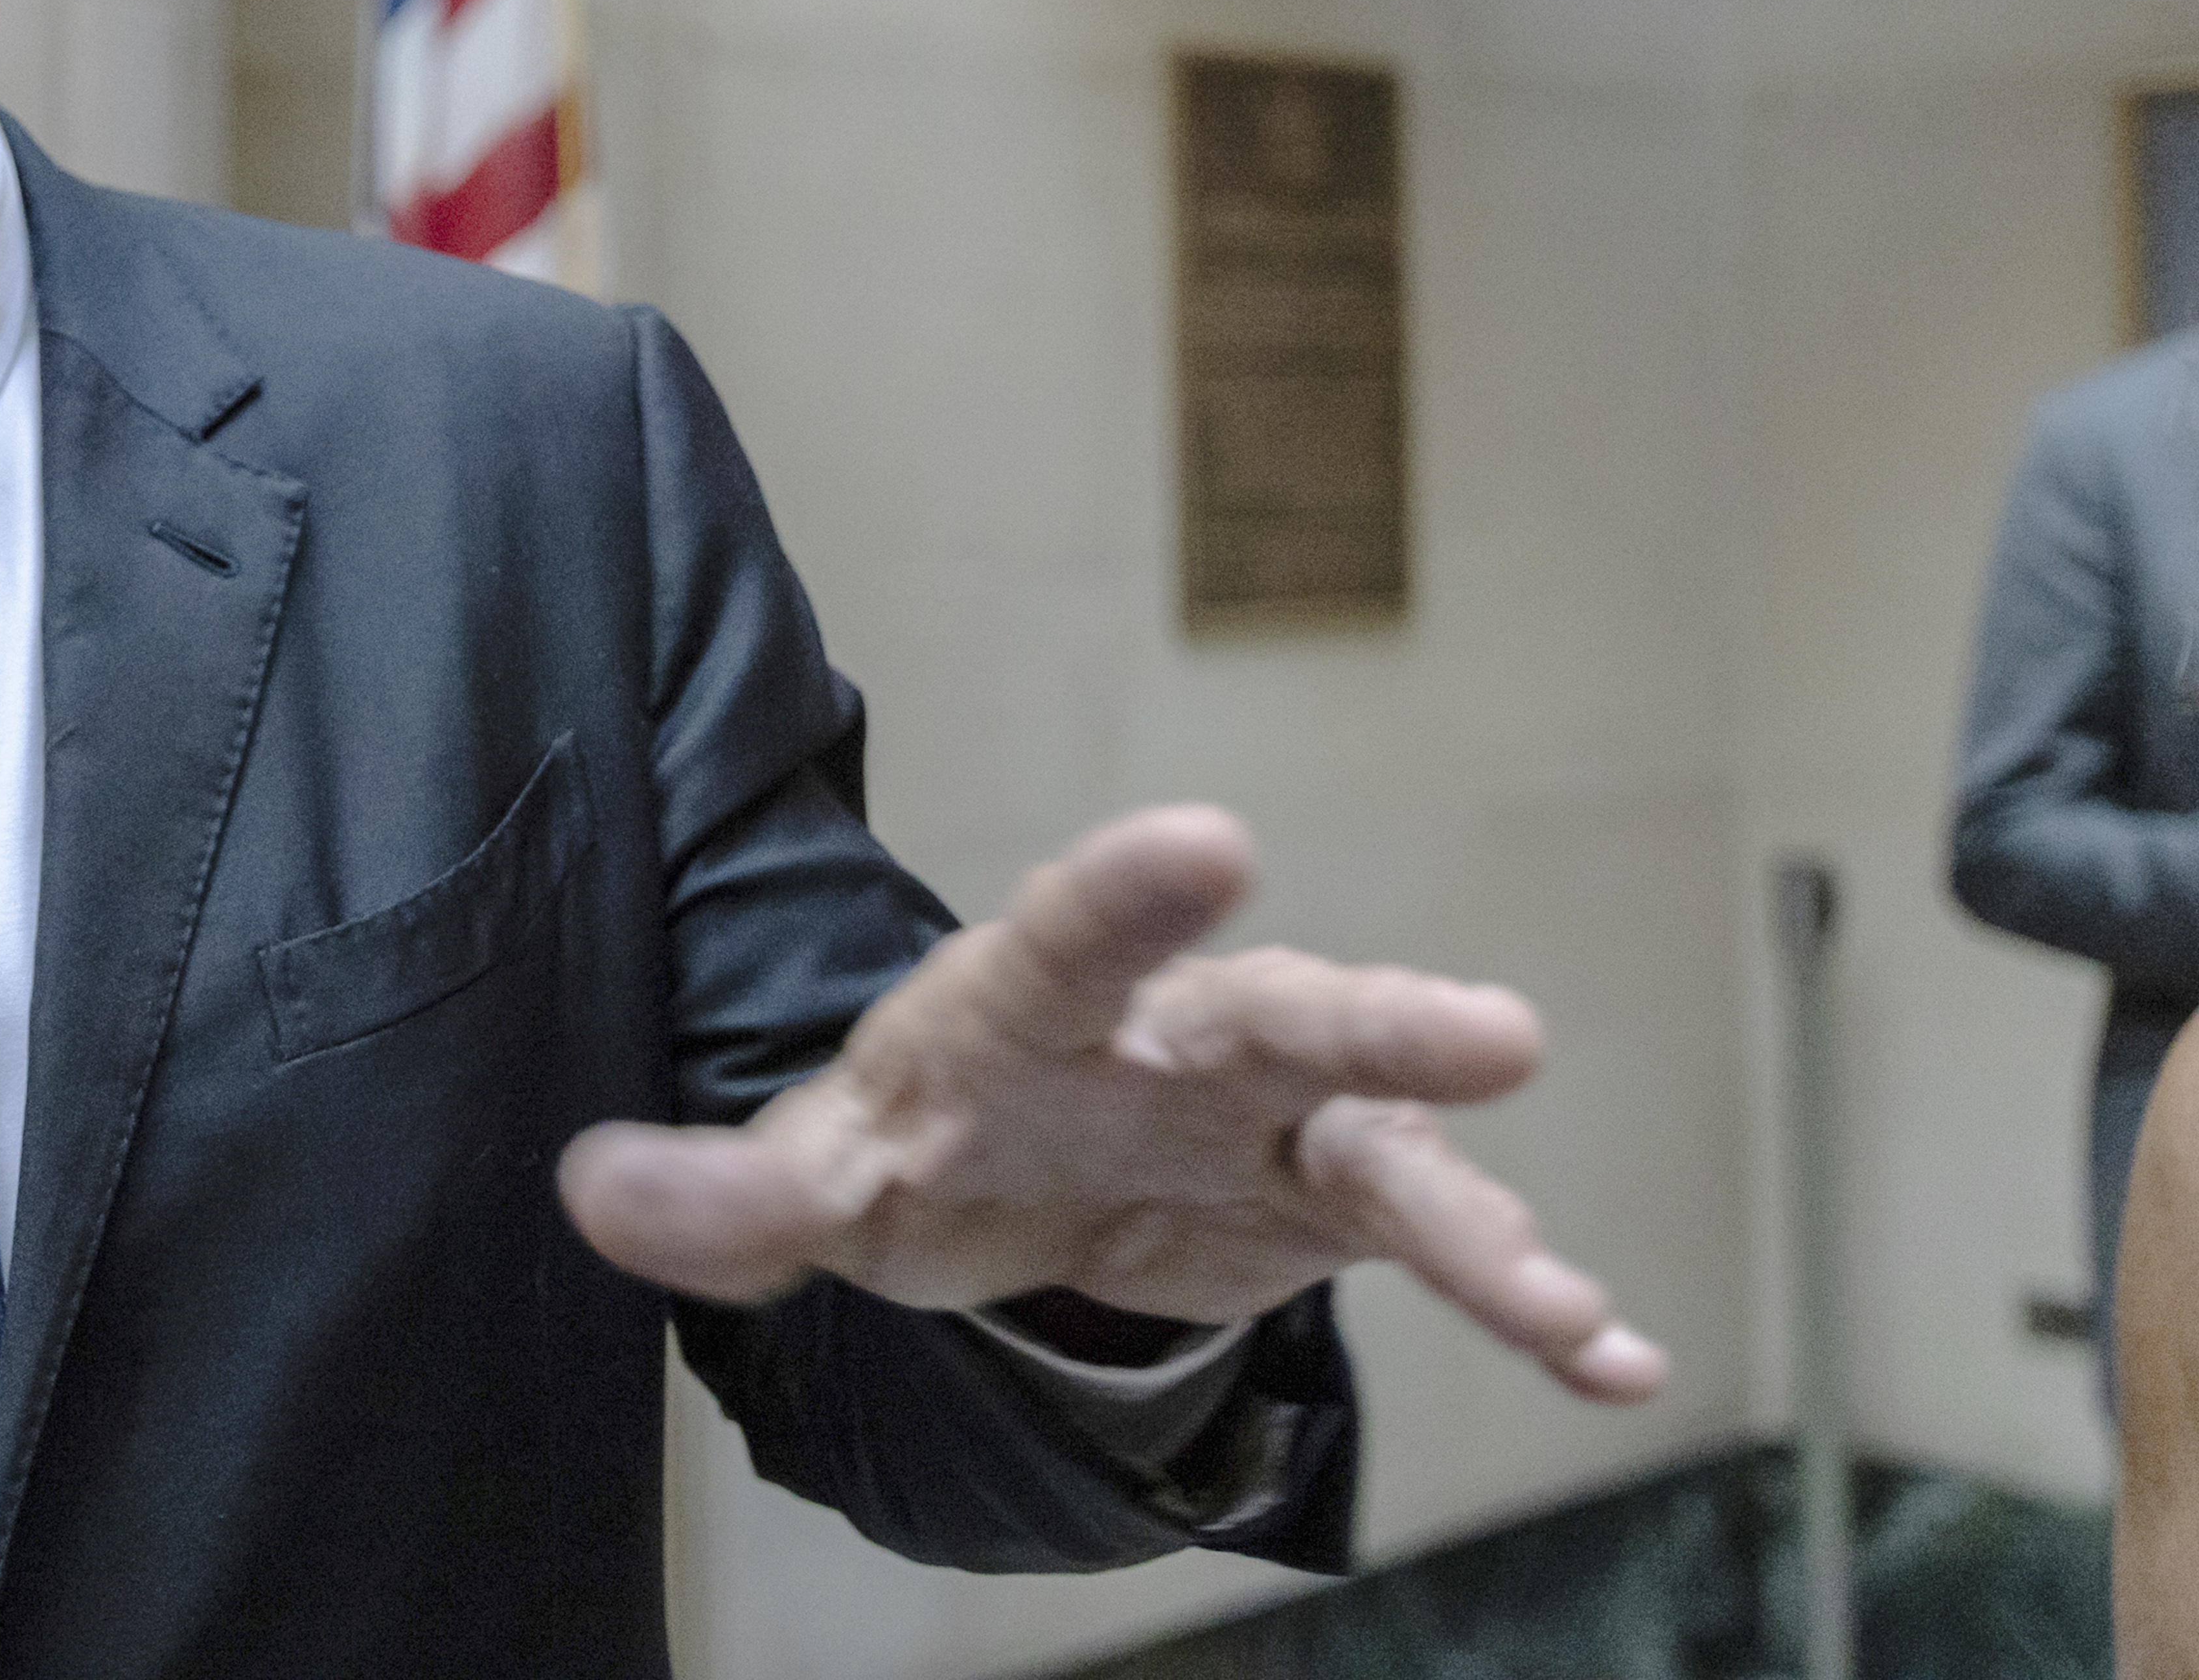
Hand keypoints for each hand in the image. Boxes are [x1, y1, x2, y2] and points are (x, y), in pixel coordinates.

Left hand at [556, 804, 1665, 1402]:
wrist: (1014, 1177)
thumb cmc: (919, 1144)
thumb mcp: (813, 1178)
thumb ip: (718, 1197)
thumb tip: (587, 1196)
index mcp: (1030, 1006)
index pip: (1066, 935)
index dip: (1129, 892)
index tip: (1207, 842)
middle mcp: (1175, 1034)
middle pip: (1277, 1011)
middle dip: (1377, 1022)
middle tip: (1489, 1033)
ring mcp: (1275, 1113)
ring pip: (1388, 1138)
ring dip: (1477, 1212)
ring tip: (1559, 1295)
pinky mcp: (1338, 1196)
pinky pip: (1447, 1242)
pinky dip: (1528, 1295)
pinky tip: (1610, 1357)